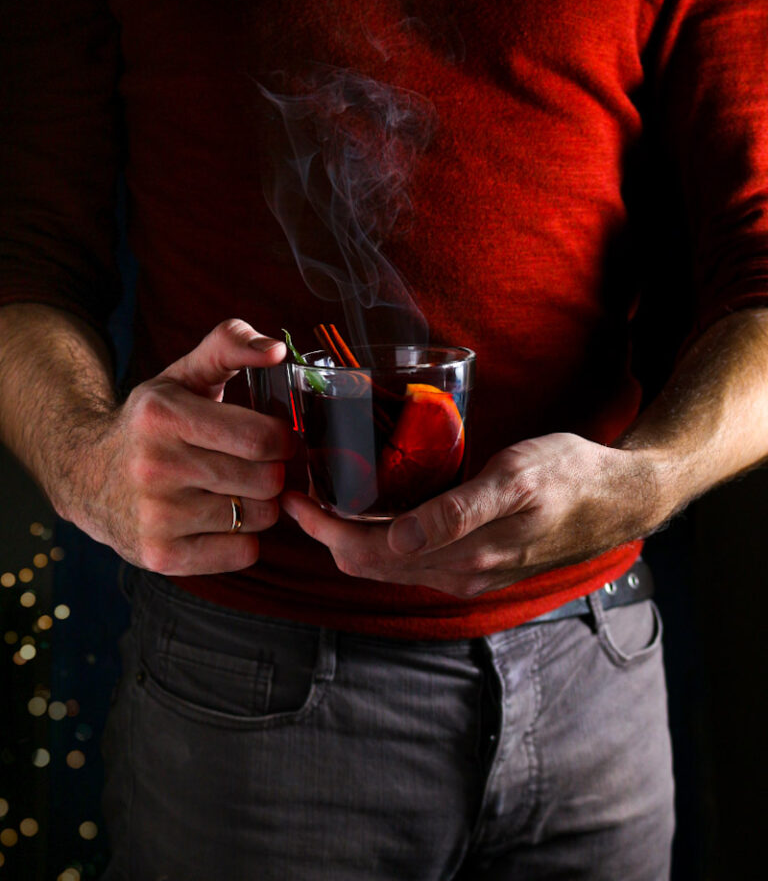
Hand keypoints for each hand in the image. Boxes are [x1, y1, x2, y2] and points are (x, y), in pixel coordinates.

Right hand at [55, 319, 294, 574]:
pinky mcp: (160, 557)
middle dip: (274, 471)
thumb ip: (230, 344)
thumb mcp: (182, 373)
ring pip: (260, 517)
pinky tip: (220, 519)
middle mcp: (155, 467)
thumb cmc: (151, 421)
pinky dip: (244, 537)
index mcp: (163, 415)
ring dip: (261, 504)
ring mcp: (155, 517)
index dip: (283, 438)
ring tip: (236, 489)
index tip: (275, 436)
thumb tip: (277, 350)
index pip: (261, 438)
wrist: (86, 475)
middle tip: (258, 464)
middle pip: (267, 480)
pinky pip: (243, 553)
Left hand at [282, 433, 661, 597]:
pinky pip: (415, 558)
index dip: (322, 527)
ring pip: (389, 564)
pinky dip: (382, 538)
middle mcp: (458, 574)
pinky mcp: (480, 561)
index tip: (293, 493)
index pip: (366, 553)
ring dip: (351, 536)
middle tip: (297, 491)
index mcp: (460, 557)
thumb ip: (456, 512)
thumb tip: (397, 538)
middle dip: (326, 533)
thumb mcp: (515, 480)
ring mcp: (469, 572)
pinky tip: (377, 507)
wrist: (622, 497)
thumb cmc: (570, 476)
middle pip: (369, 563)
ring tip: (326, 495)